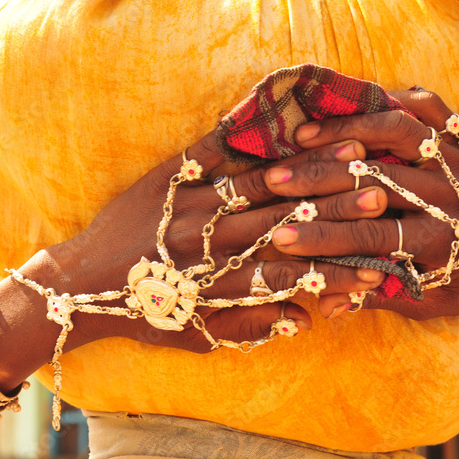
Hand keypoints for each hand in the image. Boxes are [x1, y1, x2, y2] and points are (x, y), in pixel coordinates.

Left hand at [20, 127, 389, 352]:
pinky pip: (210, 152)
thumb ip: (249, 328)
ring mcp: (187, 207)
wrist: (79, 285)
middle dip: (334, 210)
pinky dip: (248, 136)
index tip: (375, 269)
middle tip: (379, 196)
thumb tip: (302, 320)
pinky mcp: (166, 179)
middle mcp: (207, 244)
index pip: (289, 278)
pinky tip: (284, 121)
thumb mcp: (195, 337)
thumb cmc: (144, 316)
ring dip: (306, 170)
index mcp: (217, 285)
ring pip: (258, 186)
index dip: (335, 274)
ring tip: (350, 153)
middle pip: (283, 225)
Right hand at [263, 88, 458, 322]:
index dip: (322, 237)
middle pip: (375, 177)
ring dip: (348, 129)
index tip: (279, 237)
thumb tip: (325, 305)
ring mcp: (458, 164)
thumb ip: (372, 297)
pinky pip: (434, 109)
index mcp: (439, 241)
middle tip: (275, 179)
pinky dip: (399, 99)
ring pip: (400, 131)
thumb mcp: (419, 302)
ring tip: (304, 135)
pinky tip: (360, 103)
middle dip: (318, 179)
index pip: (370, 235)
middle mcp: (450, 196)